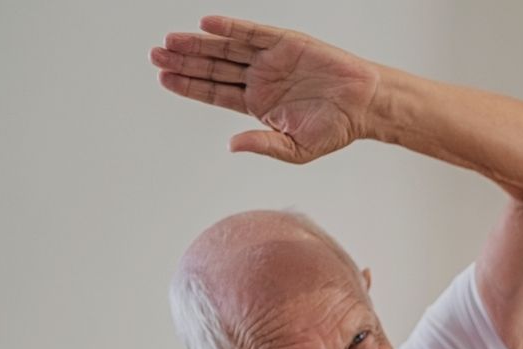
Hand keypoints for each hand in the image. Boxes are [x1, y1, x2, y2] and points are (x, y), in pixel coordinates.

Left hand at [150, 16, 380, 163]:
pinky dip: (230, 28)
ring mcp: (270, 59)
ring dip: (199, 44)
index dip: (189, 85)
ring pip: (226, 48)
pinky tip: (206, 25)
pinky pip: (252, 32)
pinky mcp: (284, 42)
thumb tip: (232, 145)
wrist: (366, 104)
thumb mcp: (297, 148)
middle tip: (155, 55)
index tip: (164, 78)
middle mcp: (259, 78)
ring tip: (171, 41)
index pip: (215, 92)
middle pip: (213, 67)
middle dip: (184, 61)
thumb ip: (264, 144)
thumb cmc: (335, 129)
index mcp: (258, 104)